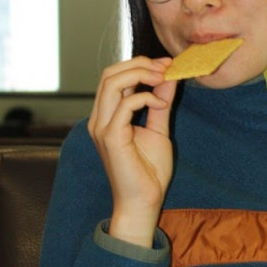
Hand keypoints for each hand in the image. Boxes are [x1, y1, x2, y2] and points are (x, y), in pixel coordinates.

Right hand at [88, 56, 176, 245]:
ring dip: (141, 74)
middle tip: (166, 67)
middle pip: (109, 73)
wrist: (143, 202)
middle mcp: (99, 119)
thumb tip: (167, 79)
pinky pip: (125, 104)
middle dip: (140, 64)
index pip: (114, 77)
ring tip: (163, 79)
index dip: (139, 65)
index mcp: (107, 116)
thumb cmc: (148, 172)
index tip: (166, 65)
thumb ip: (159, 104)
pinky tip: (161, 105)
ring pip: (112, 82)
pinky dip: (146, 98)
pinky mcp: (111, 137)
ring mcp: (102, 127)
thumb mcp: (158, 130)